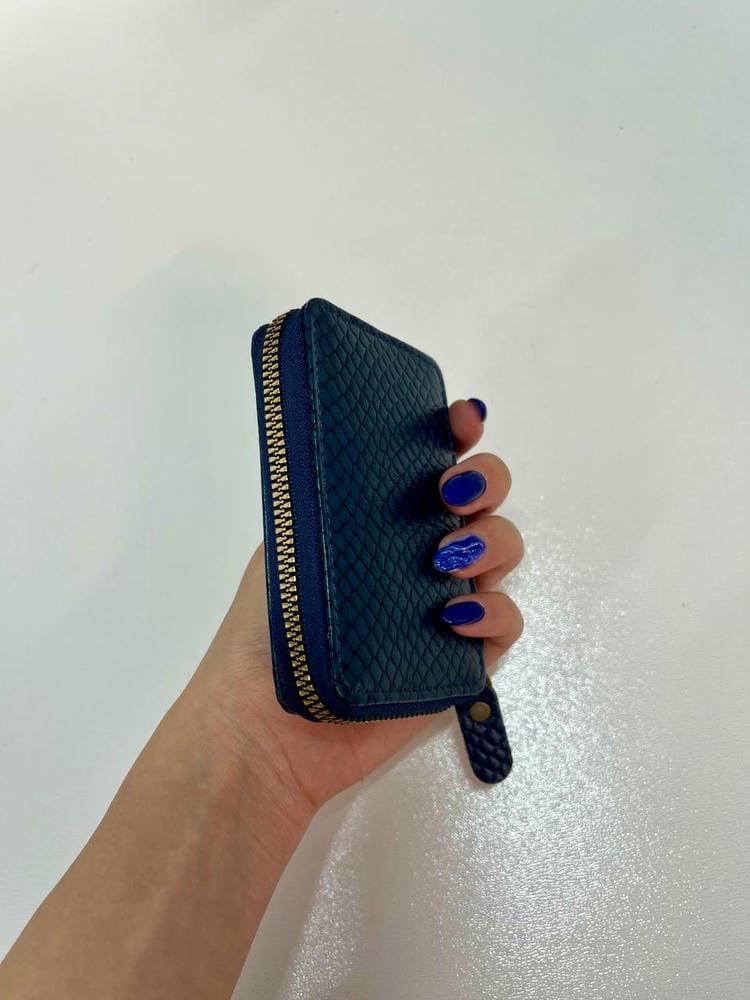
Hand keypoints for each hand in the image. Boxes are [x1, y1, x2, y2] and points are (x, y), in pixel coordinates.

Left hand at [190, 399, 523, 818]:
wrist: (265, 725)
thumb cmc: (265, 633)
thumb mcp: (287, 546)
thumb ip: (329, 498)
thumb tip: (360, 443)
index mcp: (380, 520)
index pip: (431, 462)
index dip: (458, 433)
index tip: (463, 420)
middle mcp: (420, 554)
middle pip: (482, 500)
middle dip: (485, 480)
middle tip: (450, 492)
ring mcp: (445, 604)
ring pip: (501, 552)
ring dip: (490, 542)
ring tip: (446, 560)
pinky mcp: (460, 660)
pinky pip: (505, 625)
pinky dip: (494, 614)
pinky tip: (455, 618)